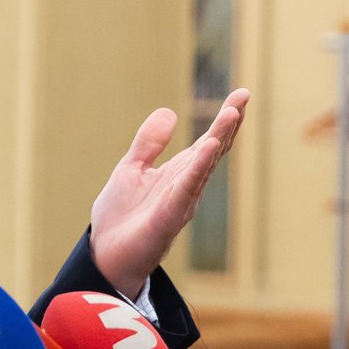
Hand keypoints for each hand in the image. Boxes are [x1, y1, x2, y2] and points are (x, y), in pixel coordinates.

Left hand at [90, 88, 249, 297]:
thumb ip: (149, 143)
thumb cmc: (122, 216)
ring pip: (204, 166)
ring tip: (231, 113)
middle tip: (244, 96)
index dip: (224, 119)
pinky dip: (198, 168)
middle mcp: (186, 185)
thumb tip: (170, 111)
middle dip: (228, 124)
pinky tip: (208, 147)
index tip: (242, 93)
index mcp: (178, 173)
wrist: (104, 254)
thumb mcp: (131, 169)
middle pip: (213, 149)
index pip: (207, 141)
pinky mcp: (168, 216)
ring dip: (218, 139)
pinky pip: (186, 189)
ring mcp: (180, 201)